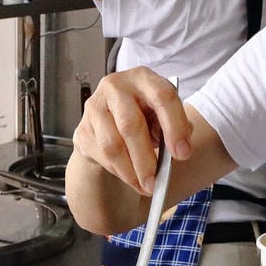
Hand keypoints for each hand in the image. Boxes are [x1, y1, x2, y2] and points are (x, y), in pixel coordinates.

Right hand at [71, 67, 191, 195]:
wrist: (110, 120)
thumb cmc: (145, 115)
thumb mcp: (164, 114)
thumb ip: (177, 126)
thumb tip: (180, 148)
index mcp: (143, 78)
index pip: (162, 96)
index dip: (174, 126)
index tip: (182, 154)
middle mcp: (115, 87)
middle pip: (131, 124)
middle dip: (146, 159)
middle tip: (157, 182)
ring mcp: (95, 107)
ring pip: (112, 145)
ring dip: (130, 171)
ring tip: (146, 186)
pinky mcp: (83, 129)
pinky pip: (101, 155)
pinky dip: (119, 172)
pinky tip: (131, 178)